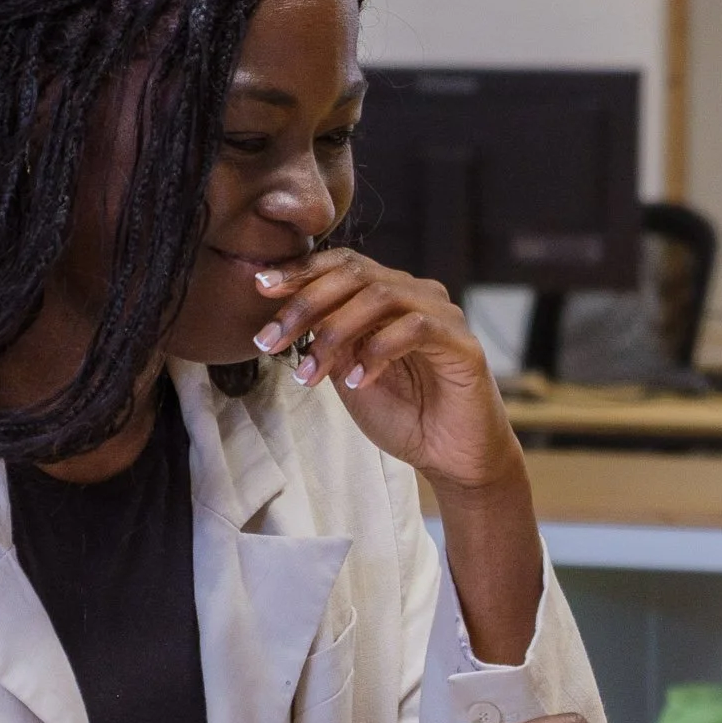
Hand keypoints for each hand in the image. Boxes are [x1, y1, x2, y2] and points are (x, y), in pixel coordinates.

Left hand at [252, 250, 515, 489]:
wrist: (452, 457)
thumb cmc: (404, 414)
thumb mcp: (349, 374)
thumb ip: (328, 342)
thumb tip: (288, 316)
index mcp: (389, 295)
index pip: (342, 265)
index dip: (300, 271)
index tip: (260, 287)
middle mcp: (416, 294)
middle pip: (355, 274)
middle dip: (305, 304)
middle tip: (271, 340)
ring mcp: (442, 314)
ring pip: (380, 296)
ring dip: (334, 332)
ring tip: (310, 374)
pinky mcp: (461, 342)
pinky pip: (415, 328)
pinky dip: (377, 351)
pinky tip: (358, 382)